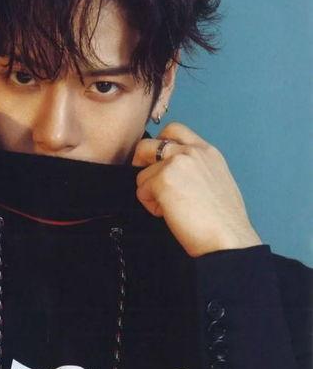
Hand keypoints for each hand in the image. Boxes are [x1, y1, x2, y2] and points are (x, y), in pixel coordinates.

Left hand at [132, 121, 262, 256]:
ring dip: (150, 192)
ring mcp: (176, 163)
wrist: (228, 238)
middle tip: (151, 184)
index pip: (174, 130)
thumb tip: (172, 174)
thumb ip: (195, 168)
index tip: (158, 163)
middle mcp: (192, 151)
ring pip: (142, 173)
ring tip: (171, 208)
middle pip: (148, 145)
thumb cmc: (223, 220)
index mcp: (207, 151)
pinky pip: (141, 191)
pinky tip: (169, 215)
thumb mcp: (216, 181)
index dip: (159, 145)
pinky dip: (150, 206)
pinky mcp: (163, 180)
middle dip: (142, 164)